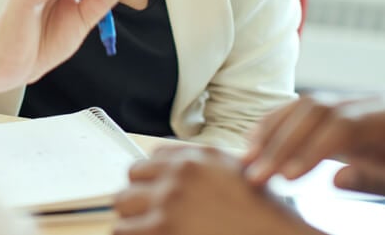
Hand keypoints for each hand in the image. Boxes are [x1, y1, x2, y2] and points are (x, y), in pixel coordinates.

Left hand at [113, 145, 318, 234]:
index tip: (154, 193)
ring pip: (122, 202)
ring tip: (144, 230)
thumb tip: (165, 163)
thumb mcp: (237, 174)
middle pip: (132, 175)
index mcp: (199, 158)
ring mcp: (169, 200)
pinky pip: (124, 230)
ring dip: (131, 217)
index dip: (152, 178)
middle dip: (138, 195)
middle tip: (147, 214)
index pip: (152, 157)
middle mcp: (181, 173)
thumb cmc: (263, 217)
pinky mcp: (162, 228)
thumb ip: (202, 164)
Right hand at [241, 93, 384, 216]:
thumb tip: (335, 179)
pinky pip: (309, 115)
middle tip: (255, 173)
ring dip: (274, 131)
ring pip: (307, 106)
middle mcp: (375, 102)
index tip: (285, 177)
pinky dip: (281, 127)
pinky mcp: (349, 117)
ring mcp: (360, 105)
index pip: (342, 124)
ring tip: (247, 158)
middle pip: (317, 109)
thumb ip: (380, 180)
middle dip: (282, 140)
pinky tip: (258, 143)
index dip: (309, 149)